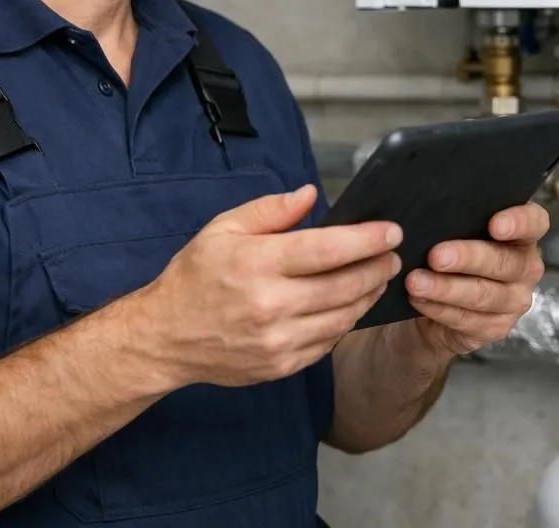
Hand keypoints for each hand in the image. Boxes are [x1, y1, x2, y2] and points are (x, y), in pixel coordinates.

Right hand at [135, 185, 402, 388]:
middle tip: (393, 254)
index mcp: (257, 264)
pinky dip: (345, 321)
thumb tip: (310, 195)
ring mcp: (278, 340)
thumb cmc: (194, 277)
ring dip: (368, 295)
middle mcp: (271, 305)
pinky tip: (349, 305)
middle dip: (378, 267)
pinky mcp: (282, 365)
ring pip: (344, 317)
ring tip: (377, 277)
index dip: (368, 239)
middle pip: (346, 285)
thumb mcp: (222, 229)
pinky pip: (328, 342)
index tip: (392, 231)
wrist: (164, 338)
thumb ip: (270, 210)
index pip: (328, 249)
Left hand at [405, 202, 547, 356]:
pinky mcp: (497, 327)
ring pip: (483, 294)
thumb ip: (455, 221)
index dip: (519, 222)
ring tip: (416, 282)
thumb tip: (430, 212)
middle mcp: (526, 267)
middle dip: (467, 257)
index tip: (495, 225)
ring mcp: (515, 300)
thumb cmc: (449, 254)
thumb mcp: (453, 233)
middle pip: (503, 261)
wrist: (438, 303)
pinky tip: (419, 300)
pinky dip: (440, 309)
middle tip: (436, 256)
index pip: (535, 222)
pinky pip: (468, 319)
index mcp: (522, 234)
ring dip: (446, 288)